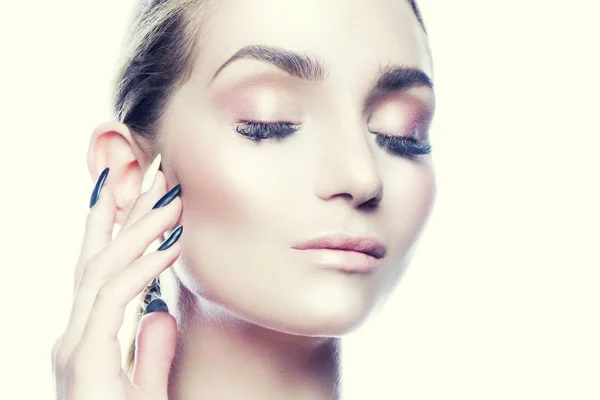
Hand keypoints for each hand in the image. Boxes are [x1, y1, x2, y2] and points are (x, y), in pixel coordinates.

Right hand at [51, 166, 182, 399]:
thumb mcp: (144, 391)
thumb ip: (149, 354)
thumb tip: (160, 314)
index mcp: (87, 340)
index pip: (100, 271)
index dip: (117, 226)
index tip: (140, 190)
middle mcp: (74, 338)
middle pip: (97, 258)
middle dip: (124, 210)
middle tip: (153, 170)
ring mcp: (75, 349)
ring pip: (103, 271)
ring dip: (139, 230)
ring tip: (171, 197)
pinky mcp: (85, 364)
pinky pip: (113, 302)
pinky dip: (142, 269)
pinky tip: (170, 246)